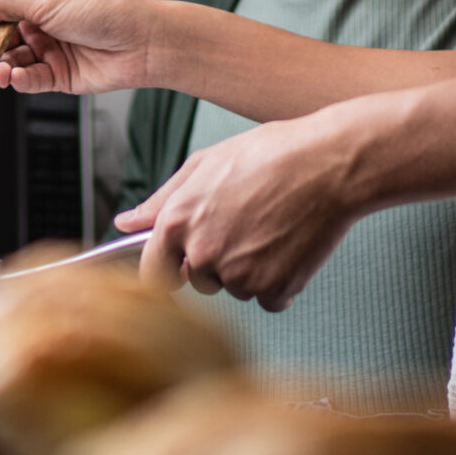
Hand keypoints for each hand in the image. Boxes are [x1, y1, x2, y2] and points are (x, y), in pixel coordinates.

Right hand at [0, 0, 164, 95]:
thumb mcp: (46, 0)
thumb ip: (2, 4)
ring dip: (0, 66)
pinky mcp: (60, 75)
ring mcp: (50, 49)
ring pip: (12, 60)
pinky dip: (19, 80)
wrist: (146, 42)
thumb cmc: (106, 10)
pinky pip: (30, 80)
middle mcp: (41, 21)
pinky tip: (14, 78)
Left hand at [114, 104, 372, 310]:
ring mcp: (239, 276)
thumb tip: (126, 223)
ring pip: (235, 289)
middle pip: (199, 281)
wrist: (329, 165)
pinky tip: (289, 246)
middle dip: (217, 262)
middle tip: (245, 225)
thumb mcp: (205, 164)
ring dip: (251, 270)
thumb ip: (160, 200)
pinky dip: (280, 282)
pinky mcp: (274, 290)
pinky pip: (269, 300)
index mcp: (178, 222)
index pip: (153, 273)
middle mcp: (203, 254)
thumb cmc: (271, 155)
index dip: (169, 268)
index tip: (182, 266)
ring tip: (271, 227)